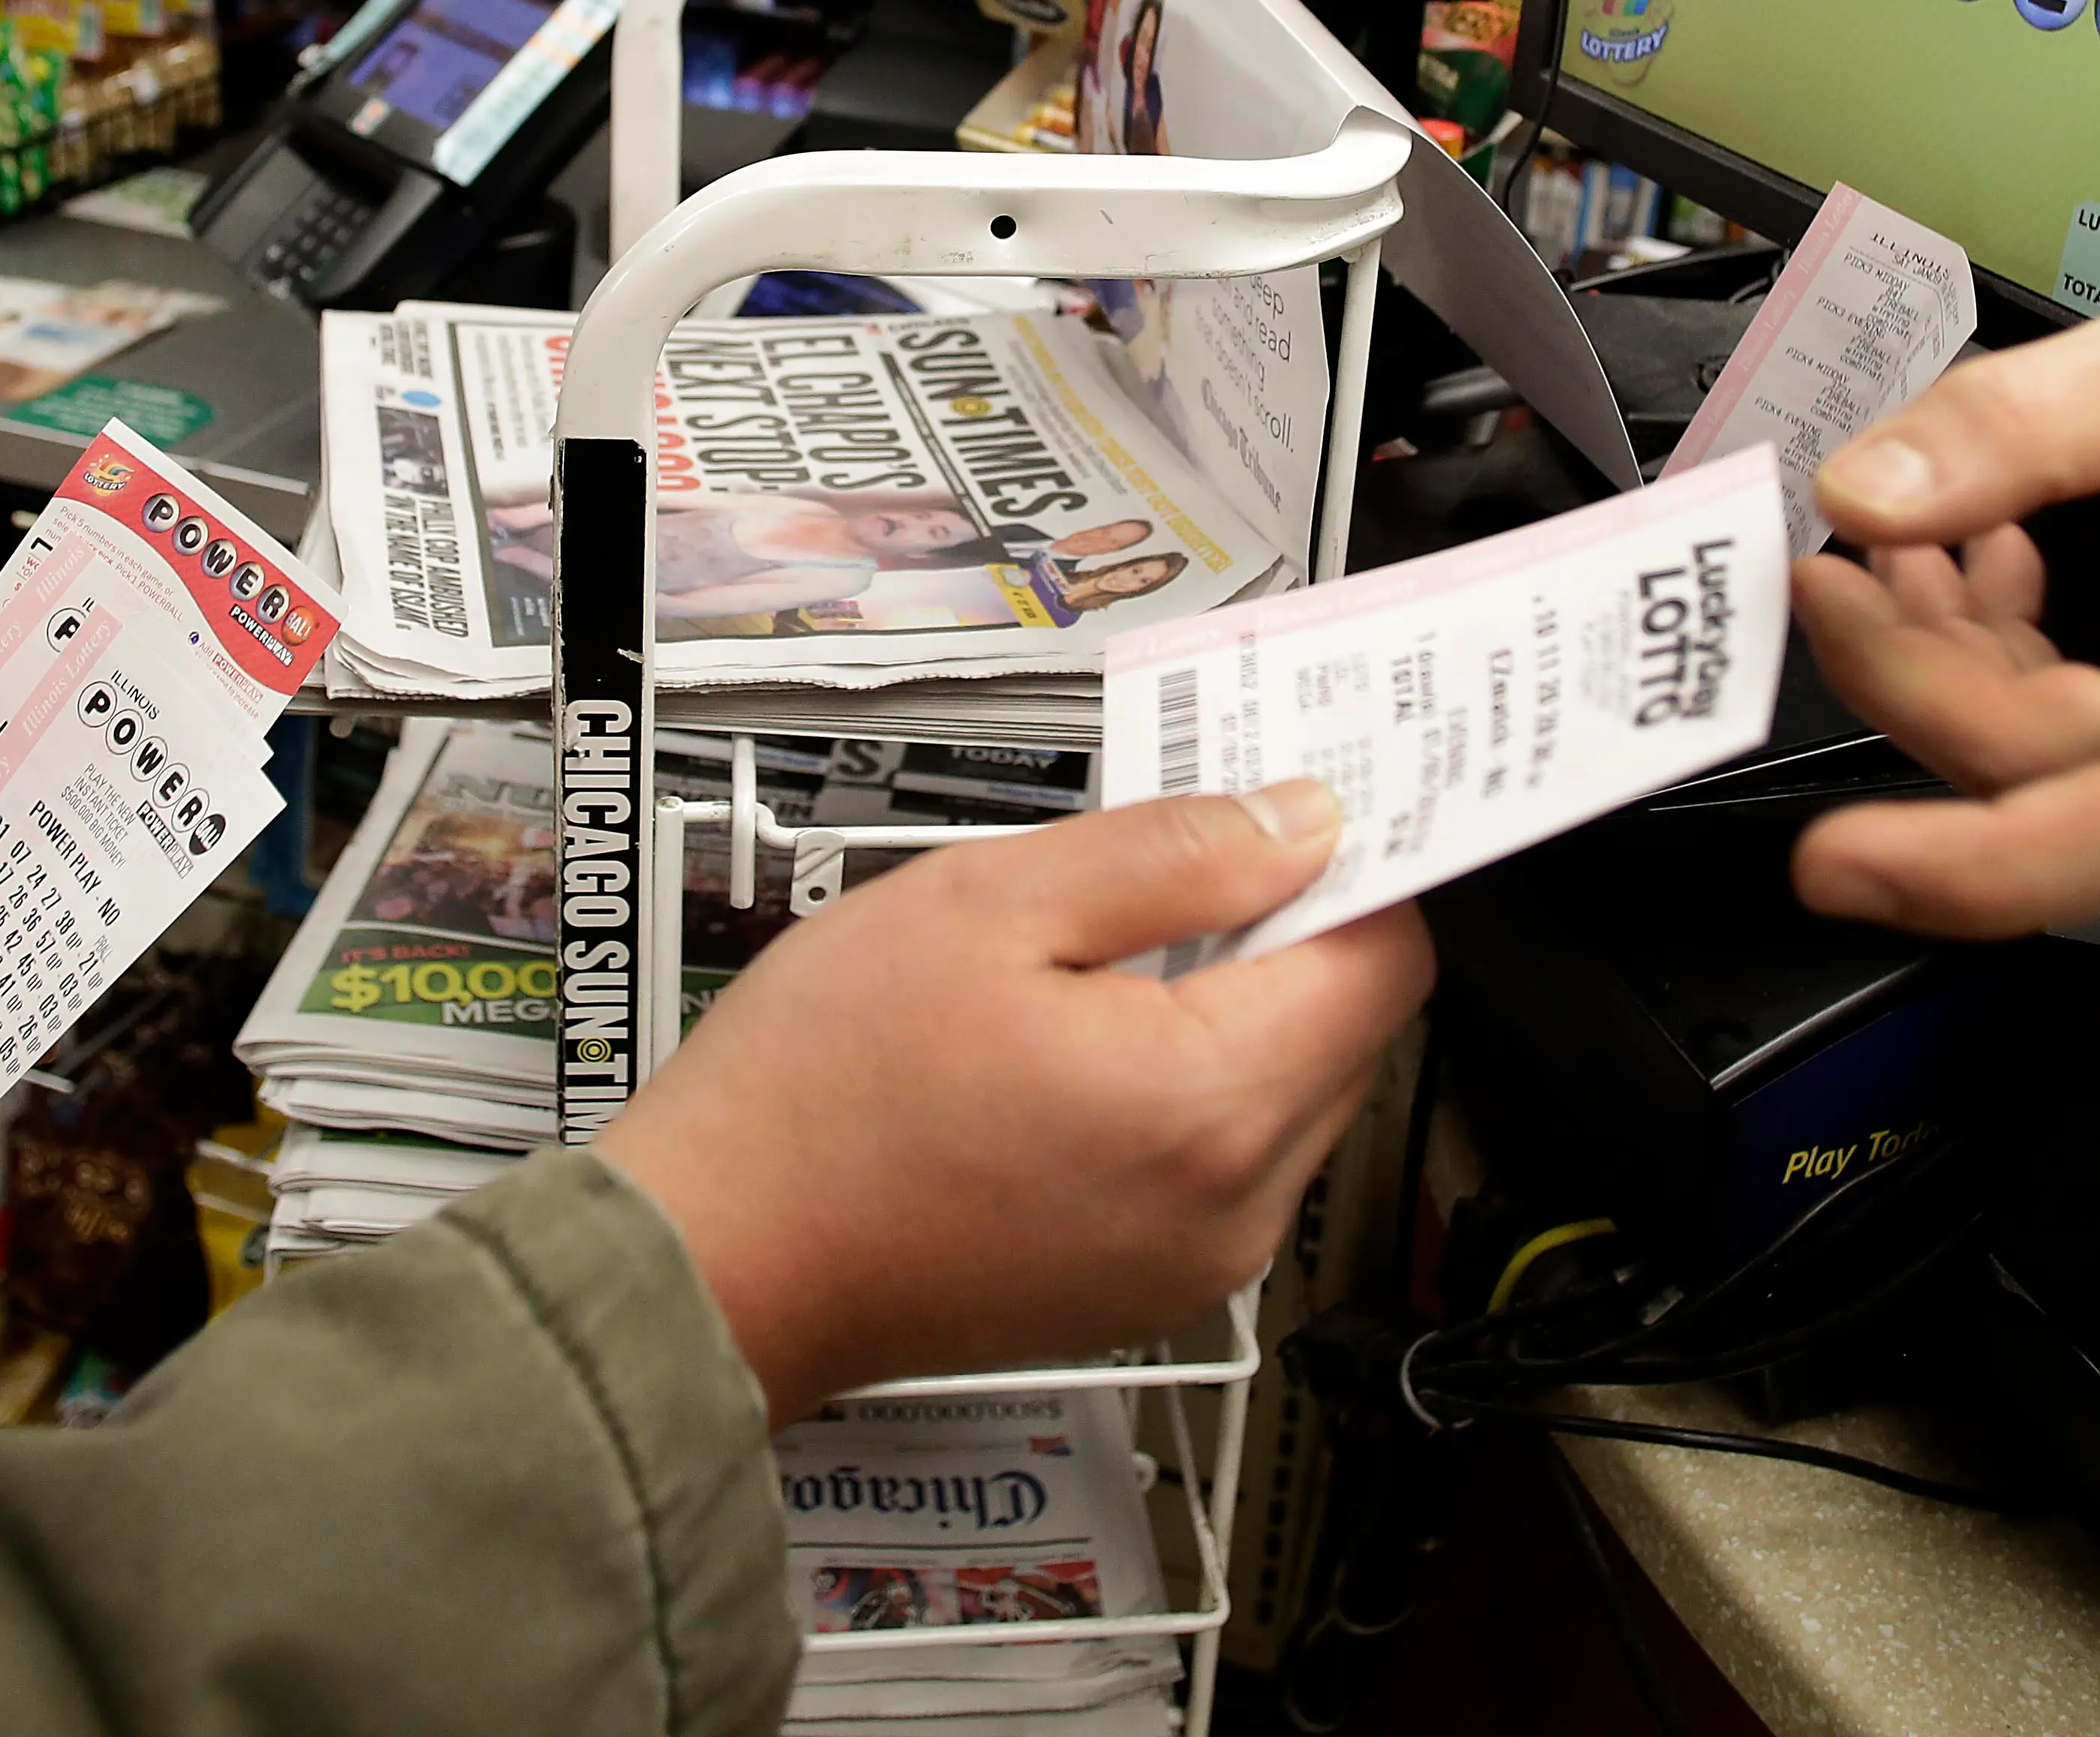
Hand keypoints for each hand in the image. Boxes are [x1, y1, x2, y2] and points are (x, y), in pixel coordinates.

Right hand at [599, 783, 1431, 1422]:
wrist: (714, 1261)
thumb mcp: (986, 903)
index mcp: (1207, 1104)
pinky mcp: (1146, 1289)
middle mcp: (1229, 1208)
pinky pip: (1221, 1164)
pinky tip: (1072, 1044)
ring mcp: (1193, 1264)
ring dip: (1230, 1009)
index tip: (1297, 810)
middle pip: (1348, 1030)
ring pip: (1289, 1096)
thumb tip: (1299, 822)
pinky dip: (1182, 1088)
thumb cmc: (817, 1094)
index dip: (1351, 864)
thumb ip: (1169, 854)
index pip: (1385, 959)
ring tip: (1092, 959)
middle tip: (1172, 865)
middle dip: (1285, 932)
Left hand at [1786, 309, 2099, 939]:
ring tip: (1926, 543)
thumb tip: (1866, 495)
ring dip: (1960, 671)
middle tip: (1843, 564)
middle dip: (1920, 678)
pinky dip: (2018, 681)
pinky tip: (1995, 581)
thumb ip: (2025, 423)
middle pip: (2062, 788)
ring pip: (2065, 784)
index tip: (1833, 859)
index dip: (1976, 864)